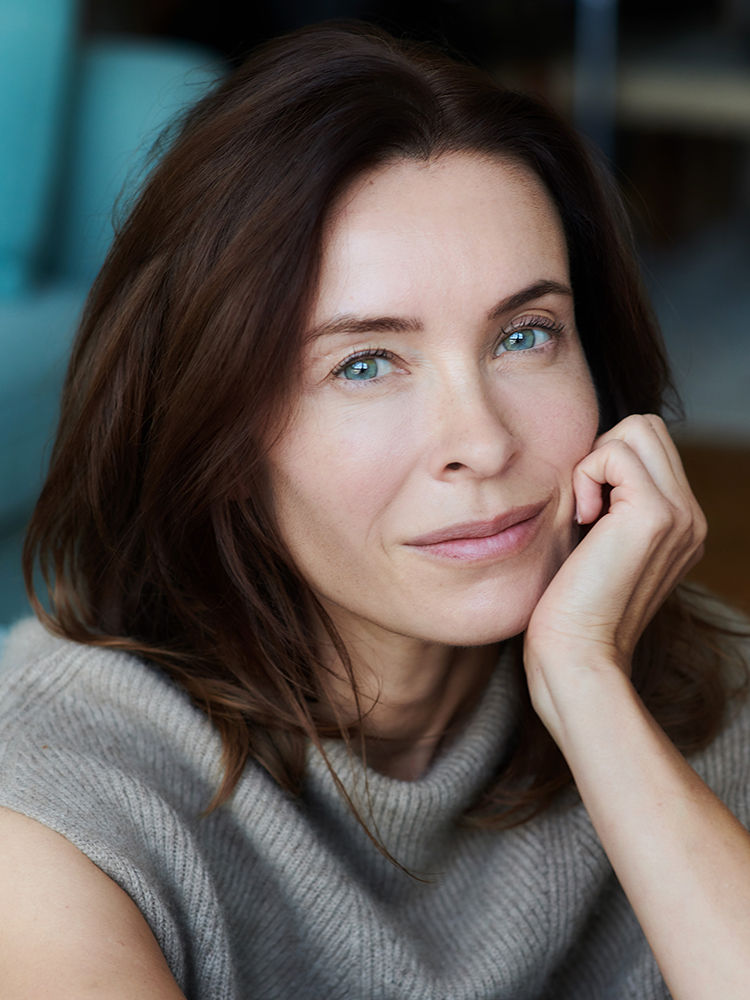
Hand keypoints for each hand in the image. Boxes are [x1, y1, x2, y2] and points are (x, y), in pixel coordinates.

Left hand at [524, 414, 705, 733]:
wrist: (575, 655)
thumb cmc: (568, 605)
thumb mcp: (595, 544)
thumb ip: (608, 503)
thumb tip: (591, 460)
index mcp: (680, 523)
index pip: (648, 445)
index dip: (605, 461)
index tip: (586, 512)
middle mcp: (691, 517)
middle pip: (647, 427)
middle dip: (603, 452)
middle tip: (586, 506)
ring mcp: (682, 514)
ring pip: (638, 429)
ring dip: (596, 461)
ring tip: (586, 514)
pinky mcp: (657, 515)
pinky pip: (614, 451)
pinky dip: (586, 475)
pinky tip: (582, 520)